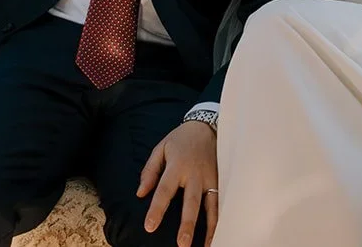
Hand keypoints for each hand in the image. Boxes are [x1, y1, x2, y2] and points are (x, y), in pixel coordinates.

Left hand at [137, 121, 217, 246]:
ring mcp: (211, 178)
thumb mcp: (161, 148)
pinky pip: (221, 203)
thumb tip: (141, 193)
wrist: (207, 126)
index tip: (150, 226)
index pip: (165, 190)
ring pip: (211, 206)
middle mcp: (195, 174)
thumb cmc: (181, 140)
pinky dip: (220, 219)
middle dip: (187, 224)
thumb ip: (150, 171)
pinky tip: (219, 234)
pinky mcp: (220, 181)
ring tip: (205, 246)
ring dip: (208, 228)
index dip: (157, 209)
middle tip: (182, 243)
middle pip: (191, 202)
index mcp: (177, 166)